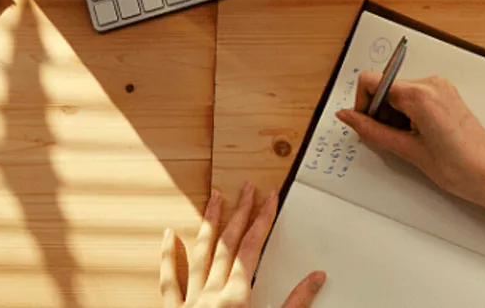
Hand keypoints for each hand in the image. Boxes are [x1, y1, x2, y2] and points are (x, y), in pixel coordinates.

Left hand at [160, 183, 326, 307]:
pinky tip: (168, 235)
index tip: (270, 197)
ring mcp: (190, 302)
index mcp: (237, 297)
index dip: (263, 219)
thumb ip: (295, 304)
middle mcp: (211, 294)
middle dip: (239, 212)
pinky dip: (168, 256)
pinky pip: (168, 280)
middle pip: (228, 244)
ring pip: (199, 254)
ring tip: (214, 198)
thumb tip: (316, 278)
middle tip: (246, 188)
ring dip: (209, 224)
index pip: (253, 247)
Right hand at [336, 73, 484, 239]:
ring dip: (395, 116)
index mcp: (420, 94)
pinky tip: (420, 138)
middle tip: (393, 141)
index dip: (363, 104)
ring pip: (399, 94)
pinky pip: (415, 98)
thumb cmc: (460, 168)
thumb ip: (372, 131)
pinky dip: (409, 115)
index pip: (371, 81)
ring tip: (411, 143)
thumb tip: (347, 116)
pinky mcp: (447, 96)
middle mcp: (431, 83)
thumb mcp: (408, 151)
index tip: (368, 126)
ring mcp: (441, 88)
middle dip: (380, 113)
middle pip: (385, 87)